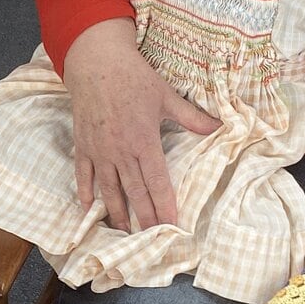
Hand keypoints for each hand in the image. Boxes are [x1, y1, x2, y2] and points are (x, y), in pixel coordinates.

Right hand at [63, 18, 216, 231]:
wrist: (96, 62)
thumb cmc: (134, 77)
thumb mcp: (166, 95)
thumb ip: (192, 117)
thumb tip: (220, 127)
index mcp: (144, 141)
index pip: (157, 182)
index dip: (165, 205)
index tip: (172, 225)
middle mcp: (121, 151)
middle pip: (135, 192)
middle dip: (145, 218)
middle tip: (151, 240)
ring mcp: (100, 150)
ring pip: (109, 190)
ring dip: (117, 213)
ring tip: (124, 233)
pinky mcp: (84, 145)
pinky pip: (84, 174)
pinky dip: (87, 192)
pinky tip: (90, 208)